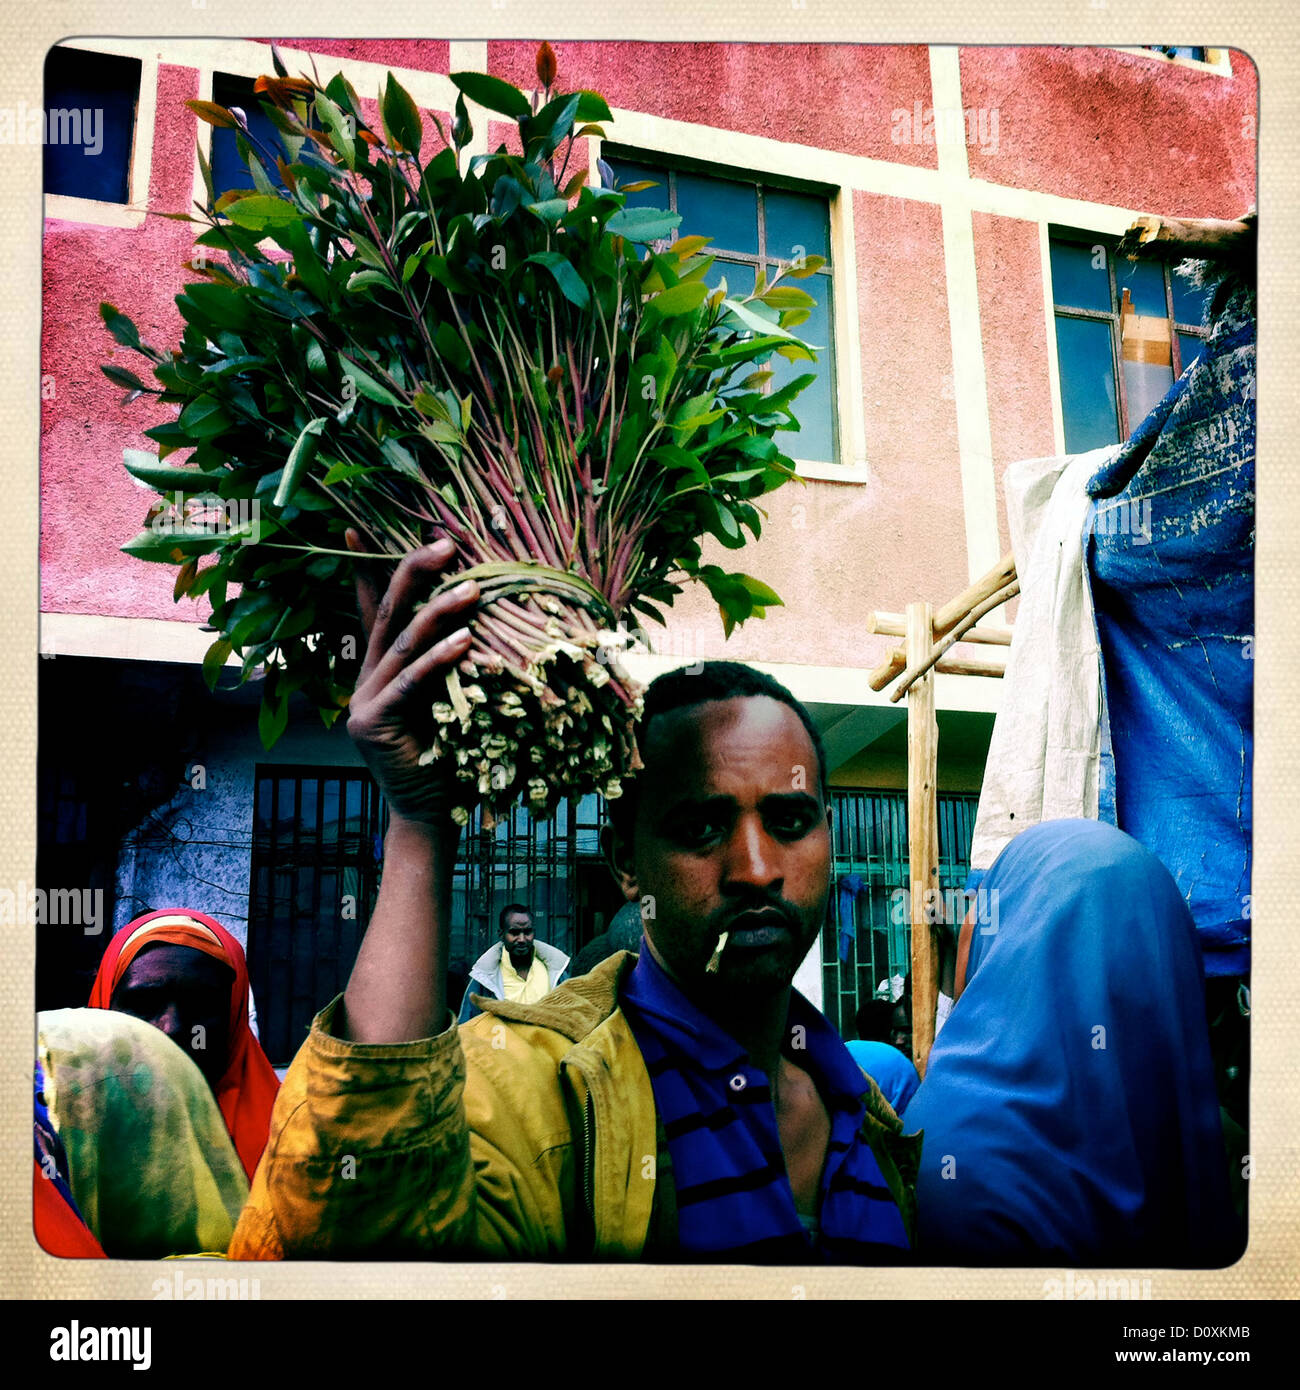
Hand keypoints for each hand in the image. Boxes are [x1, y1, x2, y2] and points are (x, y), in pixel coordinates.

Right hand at [344, 532, 478, 828]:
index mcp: (379, 669)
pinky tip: (465, 640)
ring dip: (438, 611)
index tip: (358, 528)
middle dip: (413, 572)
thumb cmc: (452, 755)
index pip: (371, 608)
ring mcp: (363, 701)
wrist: (432, 816)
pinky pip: (411, 683)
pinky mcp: (373, 724)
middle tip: (446, 541)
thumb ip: (450, 660)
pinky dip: (440, 659)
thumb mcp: (452, 697)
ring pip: (400, 643)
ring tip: (473, 588)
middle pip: (384, 612)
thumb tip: (480, 617)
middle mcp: (365, 678)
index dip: (364, 567)